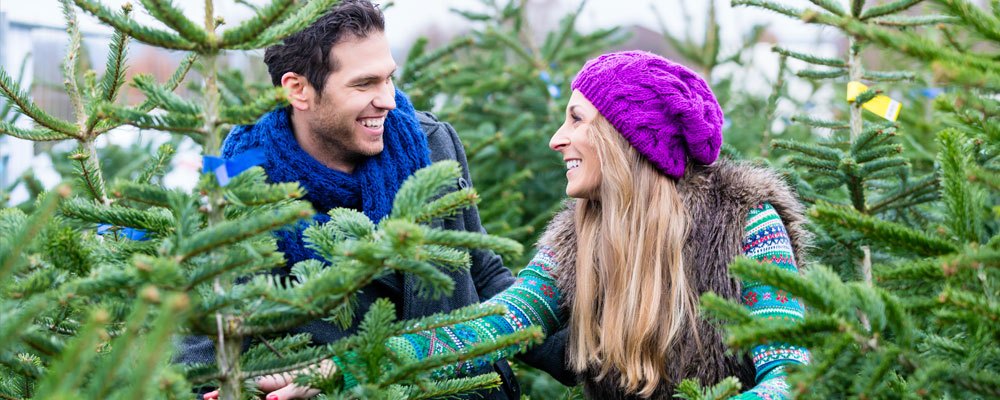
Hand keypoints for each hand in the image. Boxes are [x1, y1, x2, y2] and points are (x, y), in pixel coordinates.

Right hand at [202, 359, 334, 399]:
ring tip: (216, 396)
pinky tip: (241, 393)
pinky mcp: (283, 388)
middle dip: (226, 390)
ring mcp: (276, 383)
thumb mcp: (303, 387)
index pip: (246, 385)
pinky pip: (262, 390)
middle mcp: (272, 380)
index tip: (211, 395)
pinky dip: (250, 392)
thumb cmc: (320, 376)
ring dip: (235, 392)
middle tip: (207, 397)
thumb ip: (285, 394)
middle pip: (244, 386)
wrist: (334, 369)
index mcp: (274, 378)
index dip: (228, 389)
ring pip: (251, 390)